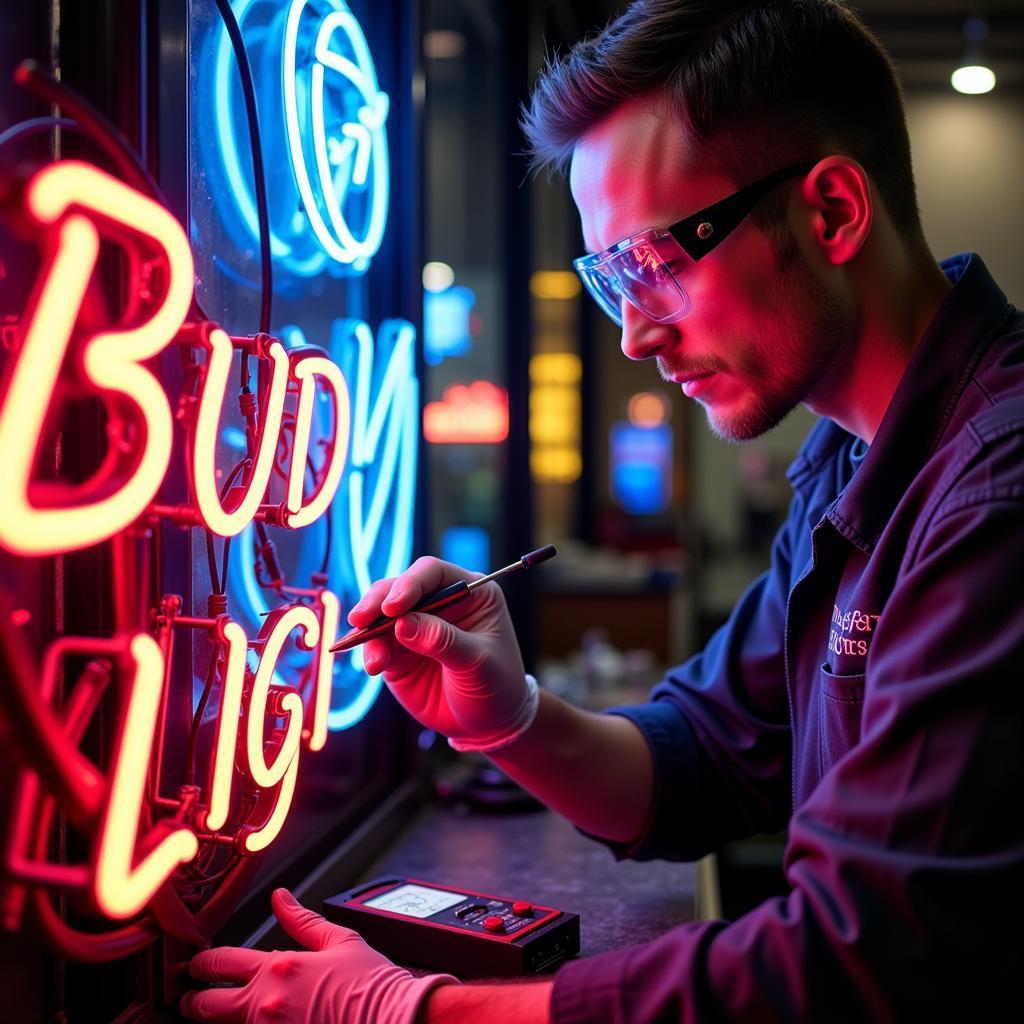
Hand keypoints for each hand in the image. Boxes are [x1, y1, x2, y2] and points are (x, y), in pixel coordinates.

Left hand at [180, 889, 456, 1023]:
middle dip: (194, 1001)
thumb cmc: (371, 985)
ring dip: (221, 1020)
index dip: (202, 963)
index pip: (221, 963)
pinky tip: (257, 1021)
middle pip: (206, 1007)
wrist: (395, 1020)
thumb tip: (280, 898)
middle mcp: (266, 1004)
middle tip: (191, 998)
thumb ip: (302, 920)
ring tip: (223, 1013)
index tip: (197, 965)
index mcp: (279, 969)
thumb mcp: (339, 941)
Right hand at [349, 557, 529, 746]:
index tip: (393, 607)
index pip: (434, 574)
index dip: (410, 584)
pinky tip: (373, 665)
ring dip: (370, 631)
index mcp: (470, 594)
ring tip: (373, 656)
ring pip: (382, 615)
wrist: (488, 724)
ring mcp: (416, 626)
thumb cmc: (497, 686)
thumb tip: (403, 624)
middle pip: (400, 588)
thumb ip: (442, 641)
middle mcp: (440, 603)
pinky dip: (371, 652)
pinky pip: (378, 645)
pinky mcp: (399, 651)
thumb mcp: (478, 662)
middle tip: (362, 619)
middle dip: (378, 602)